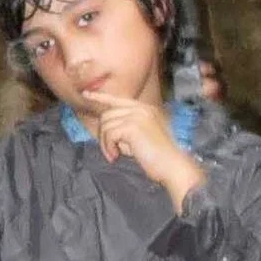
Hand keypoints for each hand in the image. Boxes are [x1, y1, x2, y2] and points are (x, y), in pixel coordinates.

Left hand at [87, 97, 203, 203]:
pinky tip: (116, 156)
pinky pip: (109, 134)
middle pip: (107, 114)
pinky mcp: (133, 127)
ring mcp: (138, 116)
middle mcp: (141, 109)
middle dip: (104, 135)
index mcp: (145, 109)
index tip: (86, 94)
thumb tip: (106, 128)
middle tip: (111, 151)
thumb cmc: (159, 158)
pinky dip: (109, 147)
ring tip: (115, 155)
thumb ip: (127, 129)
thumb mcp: (142, 137)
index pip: (118, 99)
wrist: (173, 166)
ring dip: (106, 143)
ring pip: (106, 125)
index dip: (100, 97)